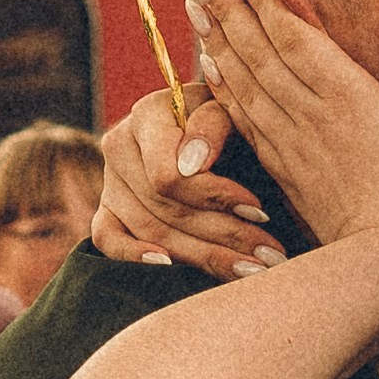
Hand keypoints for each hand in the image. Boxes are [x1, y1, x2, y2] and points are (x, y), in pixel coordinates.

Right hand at [91, 84, 276, 278]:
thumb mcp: (228, 108)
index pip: (170, 174)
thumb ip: (213, 124)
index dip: (215, 196)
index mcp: (147, 115)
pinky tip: (170, 266)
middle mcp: (119, 146)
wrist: (206, 125)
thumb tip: (194, 163)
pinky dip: (135, 256)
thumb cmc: (226, 117)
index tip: (260, 212)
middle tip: (271, 257)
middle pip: (167, 208)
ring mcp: (111, 181)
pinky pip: (108, 240)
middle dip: (226, 235)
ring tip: (254, 271)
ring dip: (205, 256)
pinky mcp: (107, 210)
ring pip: (151, 231)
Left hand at [187, 0, 378, 262]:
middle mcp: (311, 115)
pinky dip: (223, 88)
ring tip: (193, 8)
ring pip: (244, 82)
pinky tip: (208, 69)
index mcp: (350, 98)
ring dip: (216, 41)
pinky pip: (245, 119)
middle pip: (259, 53)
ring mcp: (292, 143)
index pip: (295, 37)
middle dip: (227, 11)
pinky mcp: (284, 169)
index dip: (264, 1)